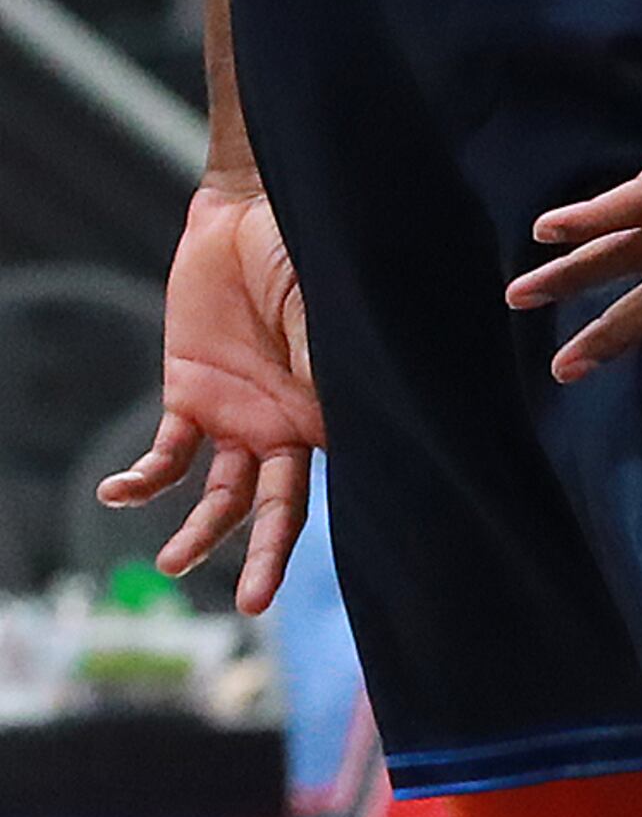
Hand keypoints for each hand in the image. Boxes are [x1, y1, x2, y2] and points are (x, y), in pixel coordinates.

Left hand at [100, 170, 322, 609]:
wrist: (247, 211)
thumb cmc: (301, 250)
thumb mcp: (317, 302)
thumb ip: (316, 356)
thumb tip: (328, 415)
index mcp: (331, 409)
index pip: (340, 478)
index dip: (343, 518)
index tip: (348, 557)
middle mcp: (287, 426)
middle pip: (277, 507)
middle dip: (264, 557)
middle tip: (253, 605)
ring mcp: (237, 417)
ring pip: (219, 495)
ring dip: (198, 532)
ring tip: (171, 563)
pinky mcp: (190, 398)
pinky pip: (166, 456)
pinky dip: (143, 479)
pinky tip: (119, 492)